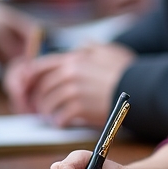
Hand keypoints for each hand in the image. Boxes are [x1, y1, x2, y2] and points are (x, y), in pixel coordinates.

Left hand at [7, 43, 136, 126]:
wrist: (139, 87)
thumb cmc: (125, 69)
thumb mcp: (107, 49)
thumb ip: (90, 47)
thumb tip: (82, 45)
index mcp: (73, 58)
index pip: (42, 66)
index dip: (32, 76)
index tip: (28, 84)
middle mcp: (70, 73)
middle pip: (44, 87)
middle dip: (40, 97)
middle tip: (40, 104)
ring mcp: (74, 91)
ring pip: (50, 103)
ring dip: (48, 110)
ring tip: (51, 115)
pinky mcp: (79, 108)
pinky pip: (62, 117)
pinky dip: (60, 121)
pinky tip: (63, 122)